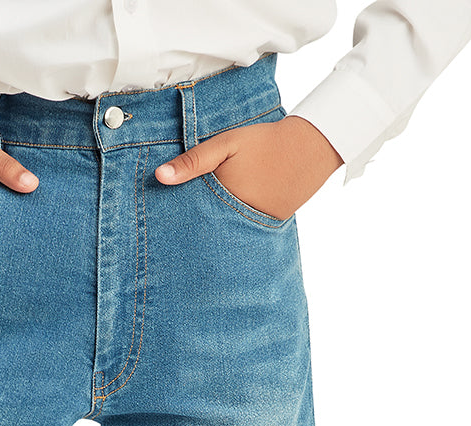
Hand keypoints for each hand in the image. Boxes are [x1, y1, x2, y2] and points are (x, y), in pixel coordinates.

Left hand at [154, 116, 342, 221]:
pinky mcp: (268, 226)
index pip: (191, 217)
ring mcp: (254, 226)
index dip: (176, 219)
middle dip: (192, 231)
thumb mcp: (226, 144)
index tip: (160, 224)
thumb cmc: (264, 142)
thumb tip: (159, 176)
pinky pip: (243, 230)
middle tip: (172, 239)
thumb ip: (193, 161)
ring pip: (225, 232)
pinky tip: (226, 223)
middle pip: (207, 230)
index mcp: (223, 201)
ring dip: (213, 230)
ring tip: (195, 235)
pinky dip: (234, 227)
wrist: (311, 147)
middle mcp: (238, 221)